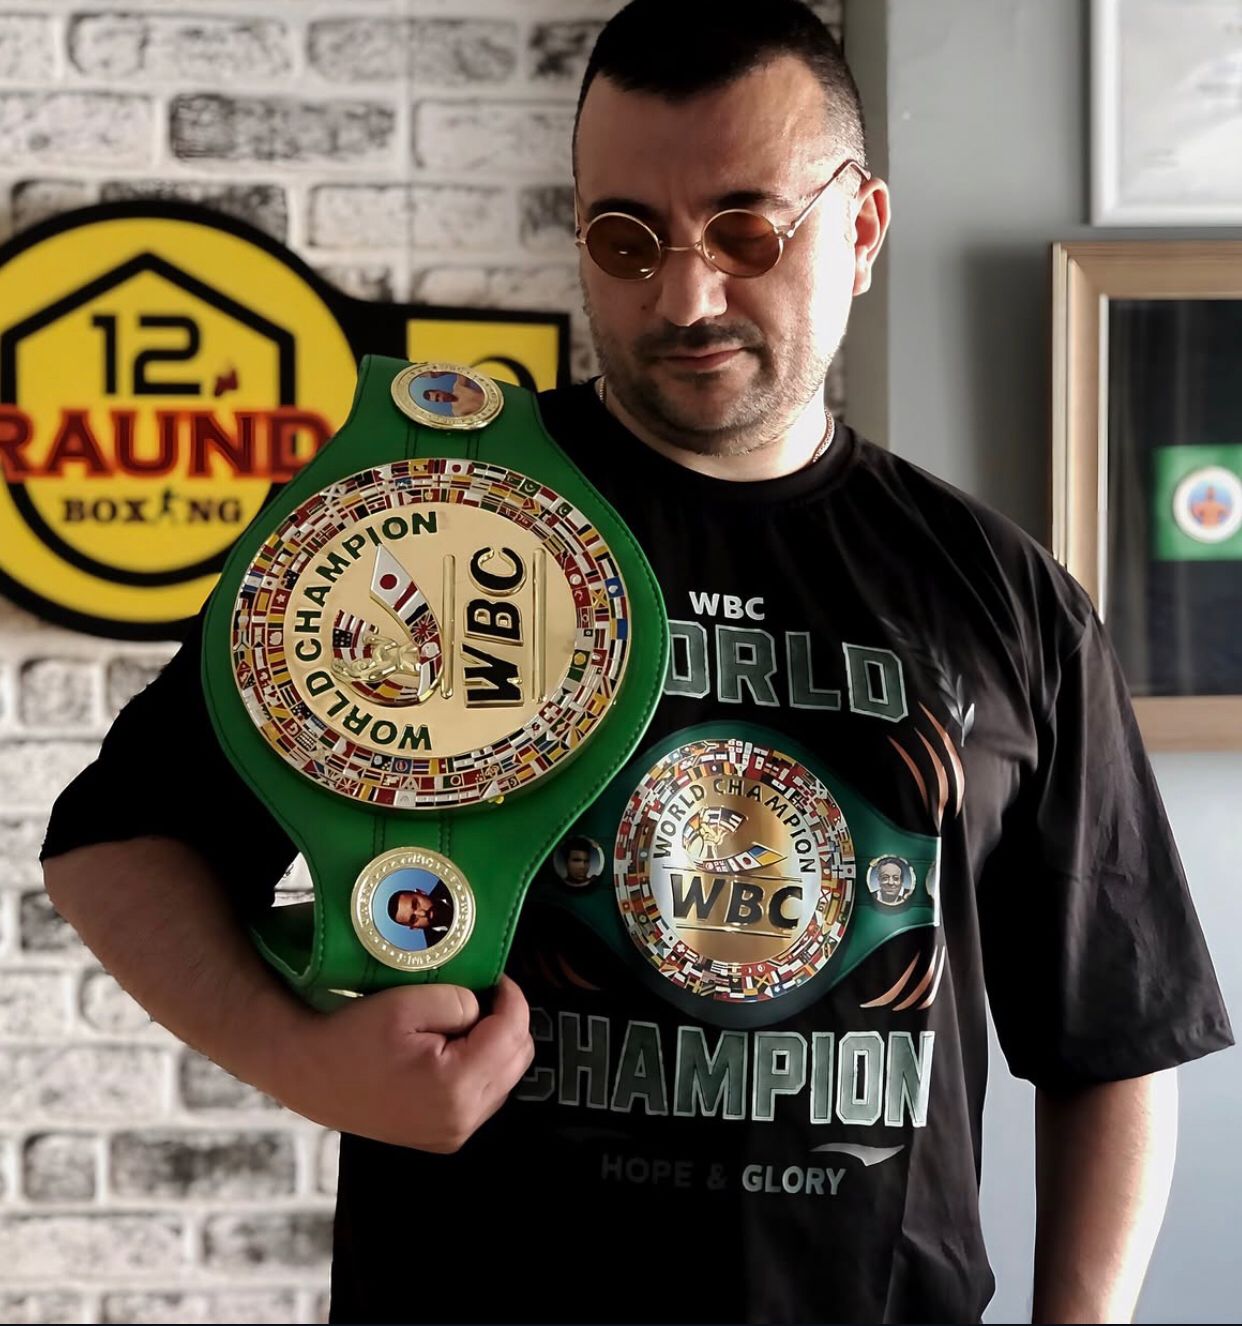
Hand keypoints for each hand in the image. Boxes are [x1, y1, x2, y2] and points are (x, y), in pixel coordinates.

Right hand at [273, 975, 534, 1151]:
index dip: (511, 997)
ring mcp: (453, 1134)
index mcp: (455, 1086)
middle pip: (518, 1059)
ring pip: (505, 1079)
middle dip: (508, 1021)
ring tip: (466, 1020)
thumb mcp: (407, 1003)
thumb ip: (459, 1001)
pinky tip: (455, 1048)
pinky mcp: (443, 1137)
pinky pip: (484, 1096)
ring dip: (496, 1045)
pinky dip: (481, 1067)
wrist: (311, 1074)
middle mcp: (461, 1119)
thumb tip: (484, 1008)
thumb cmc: (353, 1036)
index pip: (512, 1033)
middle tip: (483, 994)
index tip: (496, 976)